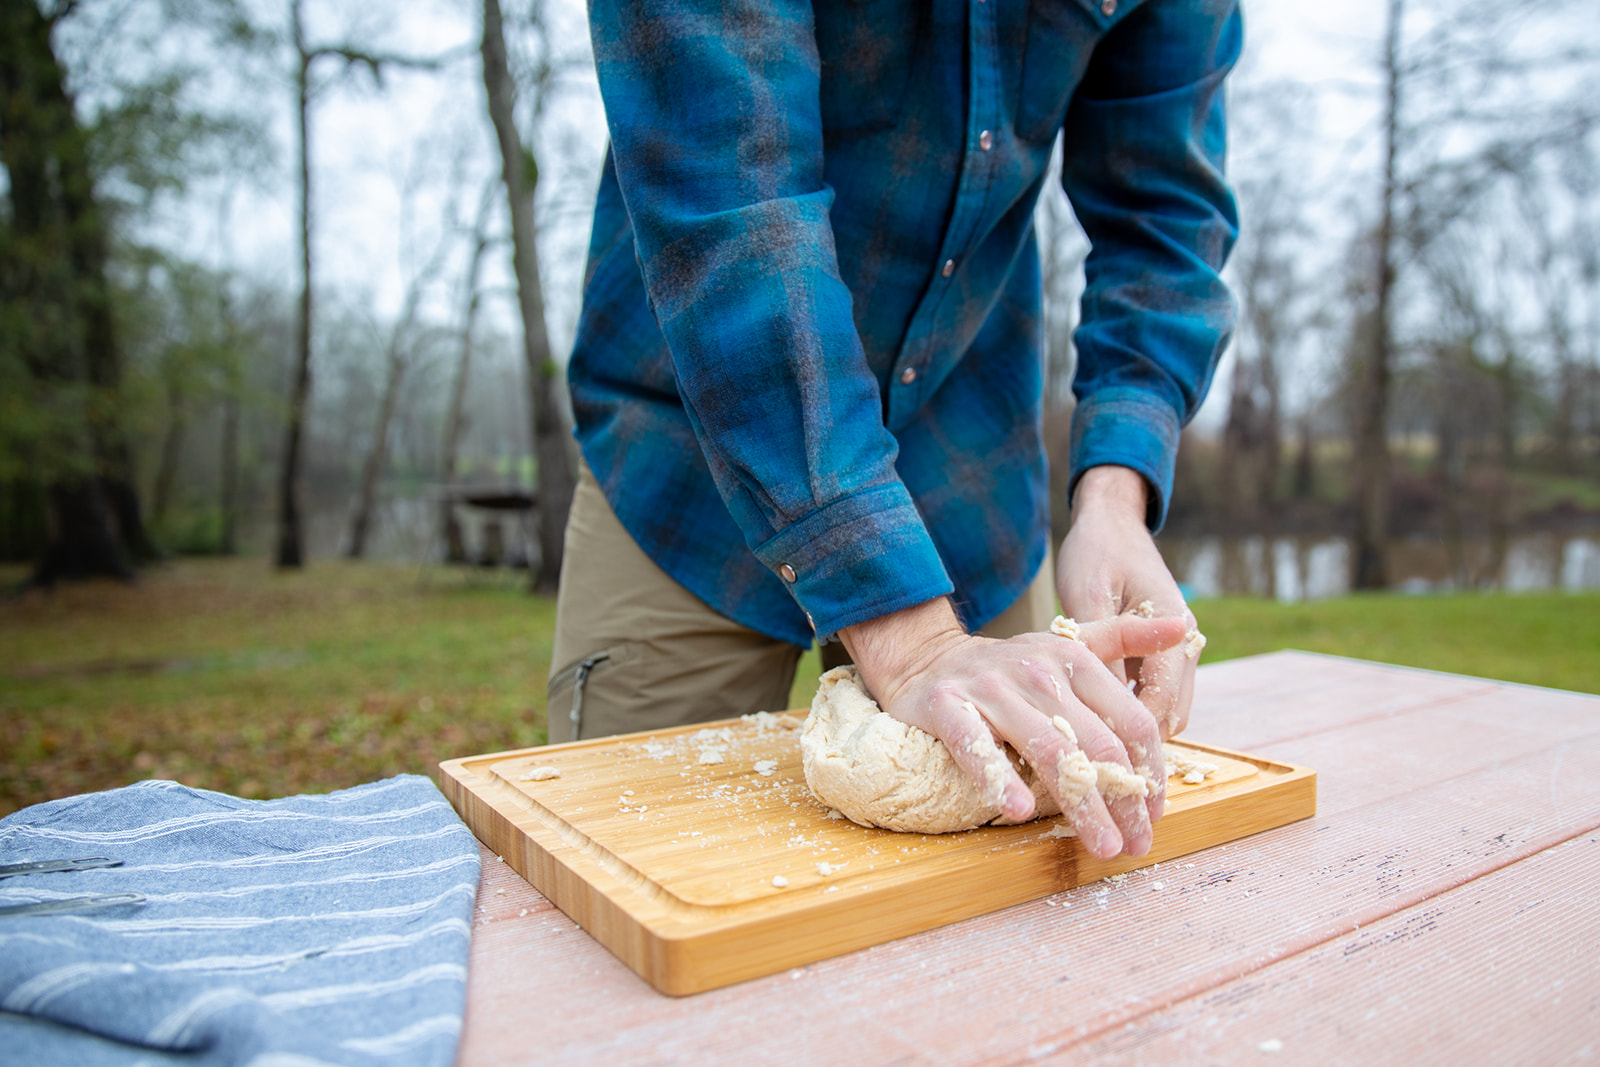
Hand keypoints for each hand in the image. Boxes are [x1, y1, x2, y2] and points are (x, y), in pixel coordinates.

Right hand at [840, 598, 1186, 859]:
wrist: (926, 658)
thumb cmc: (1008, 666)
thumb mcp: (1067, 642)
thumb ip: (1124, 638)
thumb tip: (1183, 629)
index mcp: (1074, 658)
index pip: (1132, 722)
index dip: (1152, 773)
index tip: (1156, 814)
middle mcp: (1037, 671)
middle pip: (1098, 746)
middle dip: (1125, 803)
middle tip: (1137, 846)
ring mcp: (991, 689)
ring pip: (1050, 753)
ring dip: (1083, 807)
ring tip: (1102, 846)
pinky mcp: (948, 707)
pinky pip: (977, 748)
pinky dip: (1000, 780)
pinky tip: (1020, 810)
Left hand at [1057, 465, 1201, 740]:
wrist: (1111, 522)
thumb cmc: (1095, 552)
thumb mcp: (1087, 595)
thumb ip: (1099, 647)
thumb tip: (1103, 705)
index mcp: (1170, 625)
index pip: (1162, 698)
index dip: (1135, 736)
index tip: (1103, 763)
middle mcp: (1182, 639)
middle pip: (1172, 712)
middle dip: (1140, 745)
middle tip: (1100, 771)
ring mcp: (1176, 646)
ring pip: (1168, 707)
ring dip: (1138, 731)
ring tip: (1099, 757)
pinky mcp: (1162, 650)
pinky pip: (1156, 693)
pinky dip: (1134, 712)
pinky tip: (1099, 725)